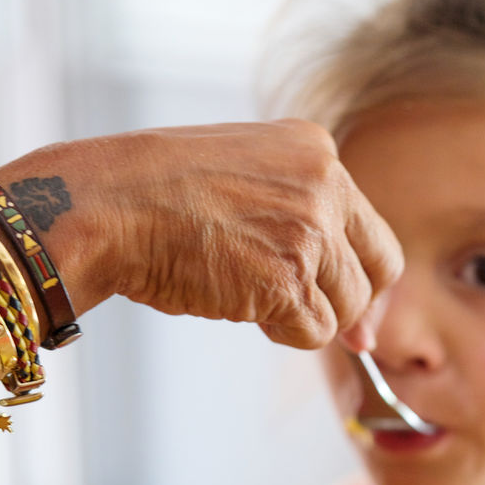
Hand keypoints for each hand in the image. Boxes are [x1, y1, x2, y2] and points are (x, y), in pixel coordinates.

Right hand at [0, 119, 402, 348]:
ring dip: (306, 318)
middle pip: (376, 270)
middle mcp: (324, 186)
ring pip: (345, 307)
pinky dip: (284, 333)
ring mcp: (310, 233)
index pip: (371, 227)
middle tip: (322, 321)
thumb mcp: (245, 177)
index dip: (364, 273)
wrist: (108, 206)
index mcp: (315, 150)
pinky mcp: (288, 281)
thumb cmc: (159, 196)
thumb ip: (300, 219)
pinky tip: (241, 306)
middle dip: (353, 305)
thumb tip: (356, 304)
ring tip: (250, 296)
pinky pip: (314, 331)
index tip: (353, 303)